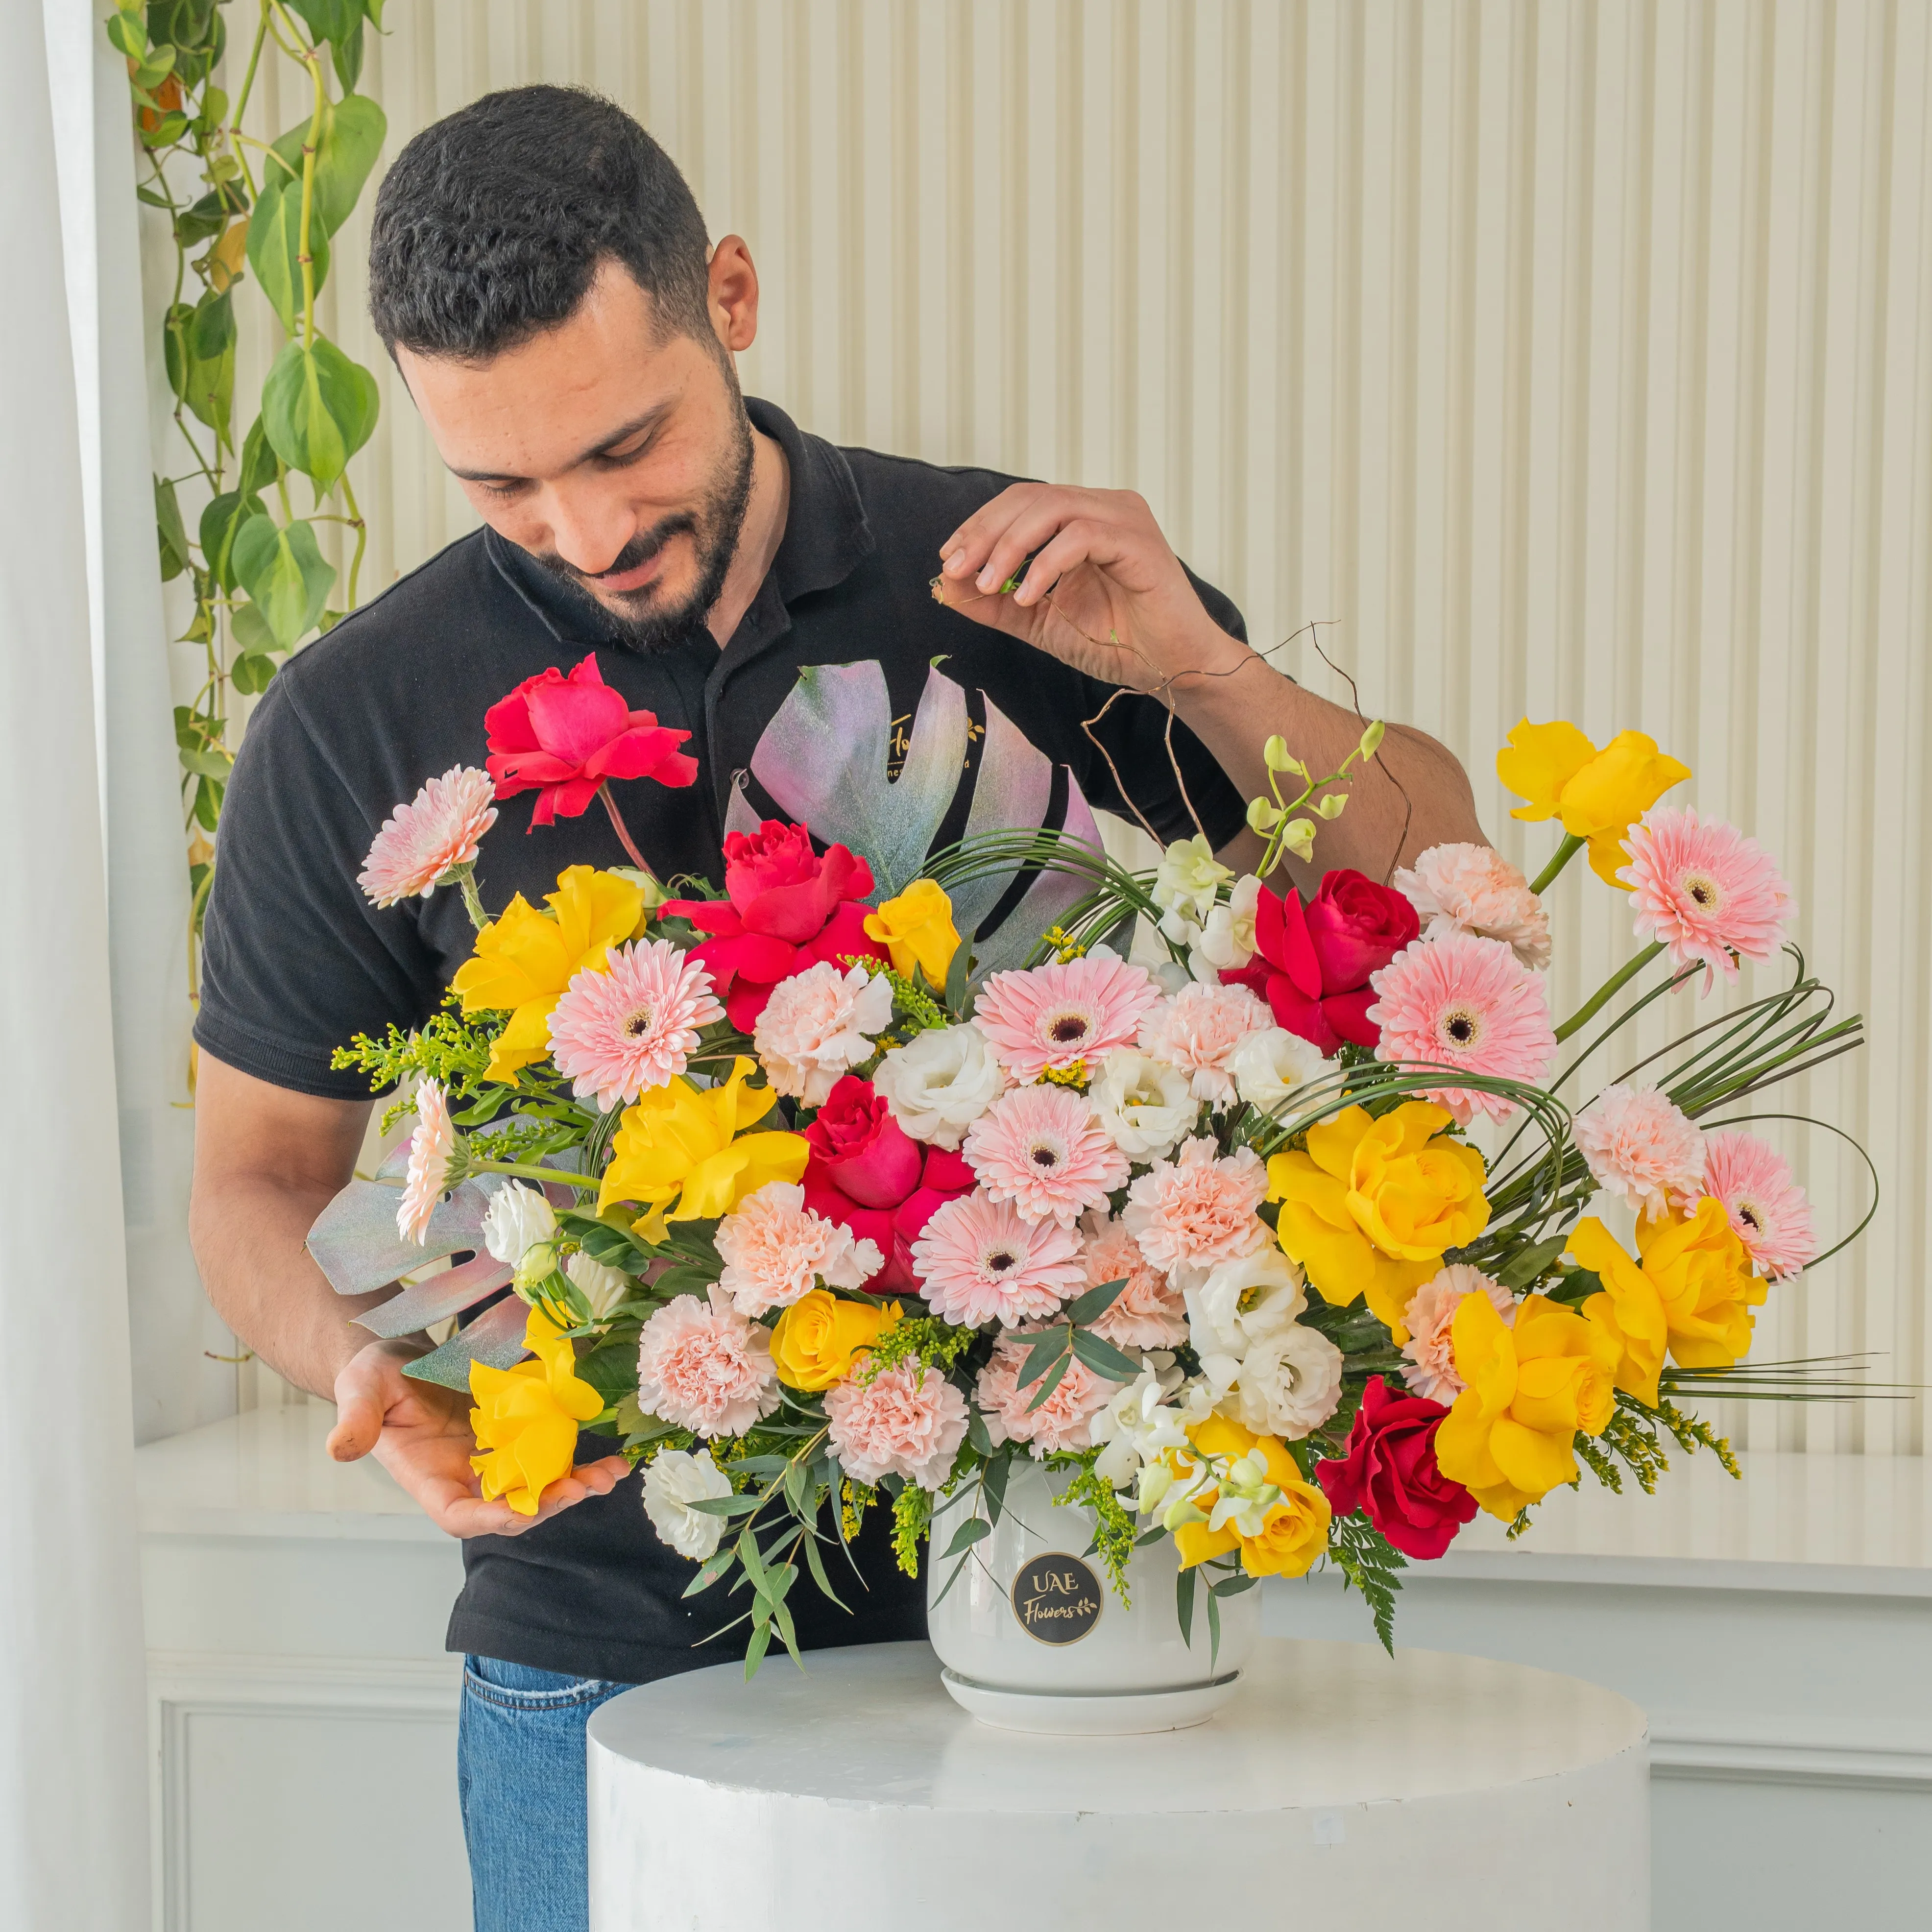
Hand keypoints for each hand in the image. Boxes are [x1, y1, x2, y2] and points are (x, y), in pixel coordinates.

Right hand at [327, 1338, 626, 1538]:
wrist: (398, 1354)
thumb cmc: (374, 1377)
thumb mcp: (360, 1390)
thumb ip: (355, 1420)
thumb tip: (339, 1449)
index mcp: (430, 1479)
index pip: (460, 1516)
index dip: (490, 1518)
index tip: (520, 1511)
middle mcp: (468, 1476)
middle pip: (512, 1509)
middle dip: (548, 1504)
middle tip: (582, 1488)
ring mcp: (496, 1457)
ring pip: (540, 1485)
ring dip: (576, 1485)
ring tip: (610, 1474)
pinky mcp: (518, 1433)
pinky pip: (553, 1453)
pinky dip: (582, 1457)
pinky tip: (614, 1455)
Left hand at [934, 483, 1250, 693]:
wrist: (1171, 671)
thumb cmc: (1115, 644)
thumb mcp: (1039, 622)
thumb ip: (994, 604)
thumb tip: (944, 586)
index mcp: (1082, 518)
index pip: (1021, 502)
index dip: (979, 525)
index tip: (949, 559)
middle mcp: (1105, 507)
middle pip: (1031, 497)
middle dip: (986, 532)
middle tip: (958, 568)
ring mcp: (1125, 520)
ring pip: (1053, 507)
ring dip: (1010, 545)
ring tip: (988, 584)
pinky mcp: (1140, 543)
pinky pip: (1082, 537)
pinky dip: (1047, 564)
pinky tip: (1027, 595)